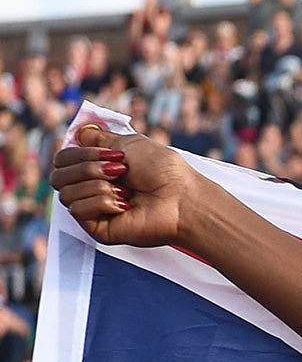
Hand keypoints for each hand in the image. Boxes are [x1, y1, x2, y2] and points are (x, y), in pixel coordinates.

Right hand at [50, 124, 204, 249]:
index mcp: (97, 169)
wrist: (183, 198)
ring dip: (97, 185)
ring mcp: (95, 210)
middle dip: (87, 167)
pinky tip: (124, 205)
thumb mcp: (129, 144)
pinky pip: (77, 210)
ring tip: (125, 190)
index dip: (81, 153)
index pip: (63, 159)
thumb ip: (100, 139)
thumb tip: (79, 133)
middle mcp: (93, 189)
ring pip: (65, 192)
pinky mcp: (98, 228)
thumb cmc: (163, 171)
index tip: (113, 154)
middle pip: (58, 175)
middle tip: (119, 170)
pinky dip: (101, 202)